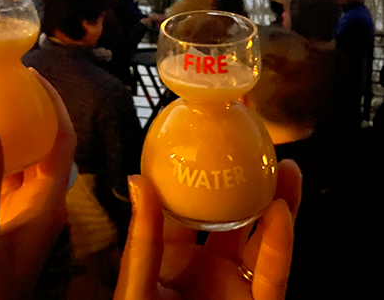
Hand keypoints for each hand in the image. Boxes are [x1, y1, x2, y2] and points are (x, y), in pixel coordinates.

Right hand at [0, 69, 75, 299]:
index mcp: (48, 202)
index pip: (63, 139)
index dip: (54, 104)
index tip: (34, 76)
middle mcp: (41, 202)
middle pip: (42, 144)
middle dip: (24, 114)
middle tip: (1, 87)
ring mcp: (21, 212)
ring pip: (16, 161)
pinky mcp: (1, 221)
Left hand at [114, 160, 301, 299]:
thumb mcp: (137, 288)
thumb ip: (142, 238)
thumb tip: (138, 178)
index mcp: (170, 260)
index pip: (186, 208)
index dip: (196, 175)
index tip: (206, 140)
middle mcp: (205, 271)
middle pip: (232, 218)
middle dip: (248, 183)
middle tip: (259, 147)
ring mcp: (233, 291)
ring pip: (262, 241)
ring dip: (278, 205)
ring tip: (287, 169)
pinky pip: (273, 277)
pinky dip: (280, 247)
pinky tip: (283, 214)